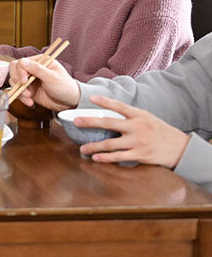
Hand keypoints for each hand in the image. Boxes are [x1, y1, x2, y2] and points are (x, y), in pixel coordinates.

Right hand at [8, 56, 79, 111]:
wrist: (69, 102)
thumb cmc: (65, 87)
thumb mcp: (52, 78)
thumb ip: (37, 69)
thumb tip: (22, 61)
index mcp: (40, 61)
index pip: (22, 62)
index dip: (20, 72)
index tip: (24, 81)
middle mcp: (33, 69)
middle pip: (14, 70)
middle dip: (17, 82)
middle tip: (25, 91)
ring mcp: (30, 80)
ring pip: (14, 82)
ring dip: (20, 91)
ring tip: (29, 98)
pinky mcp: (29, 90)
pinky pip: (18, 92)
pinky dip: (22, 98)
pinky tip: (30, 102)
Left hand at [77, 96, 191, 168]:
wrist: (179, 148)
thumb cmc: (159, 131)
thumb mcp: (147, 118)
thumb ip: (130, 116)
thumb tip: (108, 112)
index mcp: (139, 115)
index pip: (119, 106)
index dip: (105, 102)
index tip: (91, 99)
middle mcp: (137, 127)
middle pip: (109, 123)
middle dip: (90, 122)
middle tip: (76, 121)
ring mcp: (138, 142)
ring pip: (110, 144)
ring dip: (94, 146)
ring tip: (82, 148)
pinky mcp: (139, 155)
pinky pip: (119, 157)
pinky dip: (105, 158)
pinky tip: (95, 158)